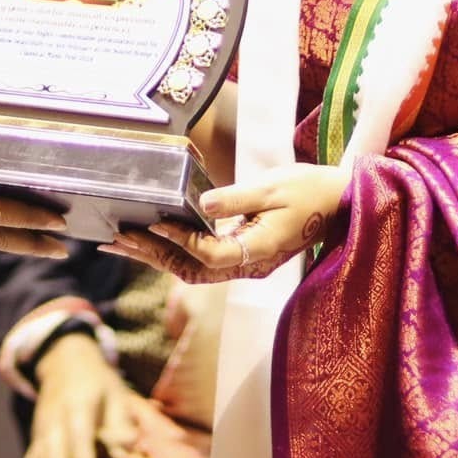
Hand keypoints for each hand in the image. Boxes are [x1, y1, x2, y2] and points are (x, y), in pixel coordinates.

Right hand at [25, 333, 149, 457]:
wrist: (64, 362)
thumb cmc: (99, 384)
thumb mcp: (117, 395)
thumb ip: (122, 424)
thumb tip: (129, 448)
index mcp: (78, 405)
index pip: (79, 437)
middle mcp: (54, 419)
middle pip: (55, 454)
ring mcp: (41, 429)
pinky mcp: (35, 439)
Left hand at [100, 163, 348, 283]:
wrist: (340, 202)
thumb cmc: (310, 190)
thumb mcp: (273, 186)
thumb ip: (236, 197)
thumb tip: (201, 203)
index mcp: (259, 251)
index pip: (209, 255)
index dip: (178, 242)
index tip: (151, 225)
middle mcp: (250, 265)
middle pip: (192, 271)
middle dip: (153, 256)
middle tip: (116, 239)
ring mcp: (247, 264)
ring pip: (194, 270)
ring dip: (158, 257)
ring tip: (121, 243)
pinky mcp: (244, 254)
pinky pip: (204, 260)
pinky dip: (176, 251)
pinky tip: (153, 239)